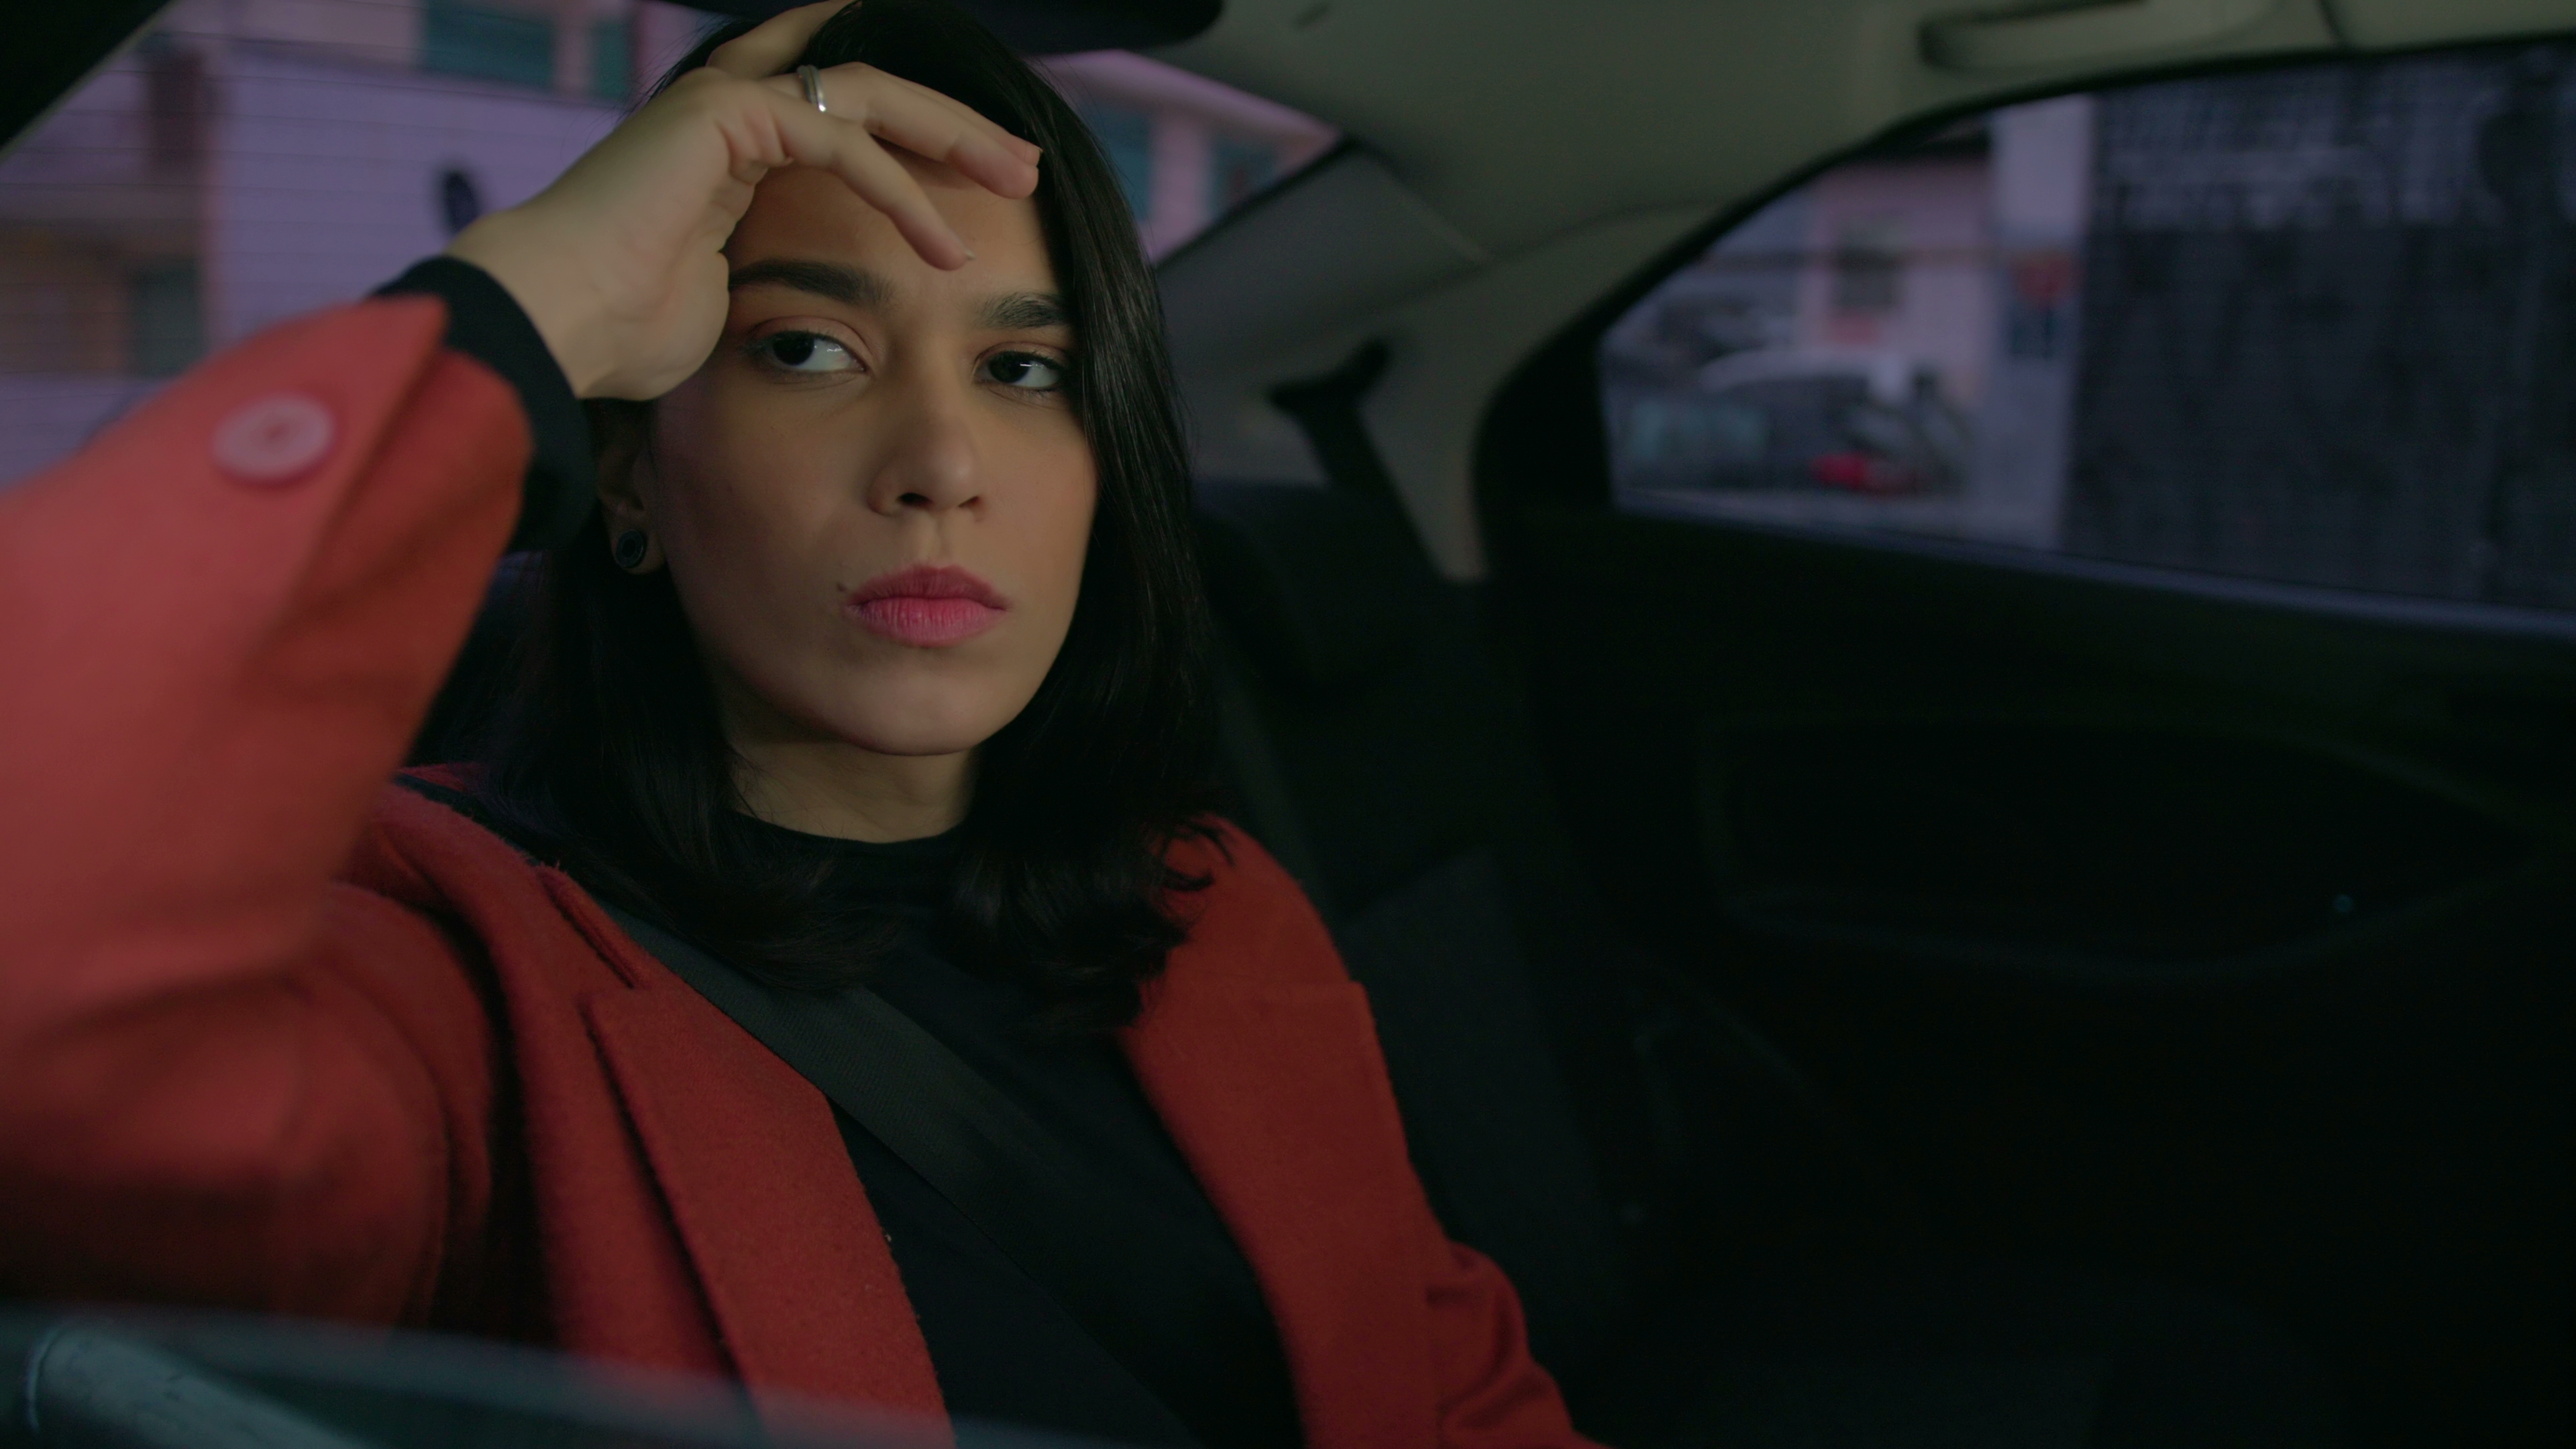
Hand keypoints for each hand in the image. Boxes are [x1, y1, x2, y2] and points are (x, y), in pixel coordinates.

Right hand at [443, 1, 1040, 400]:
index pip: (844, 118)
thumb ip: (769, 273)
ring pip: (868, 94)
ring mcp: (724, 104)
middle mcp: (729, 110)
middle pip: (869, 89)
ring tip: (1015, 183)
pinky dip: (900, 192)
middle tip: (1024, 165)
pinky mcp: (723, 115)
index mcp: (731, 148)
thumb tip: (812, 318)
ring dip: (951, 137)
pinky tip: (946, 244)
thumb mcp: (726, 300)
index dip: (918, 140)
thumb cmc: (622, 333)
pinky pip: (839, 142)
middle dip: (955, 123)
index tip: (985, 186)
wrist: (555, 325)